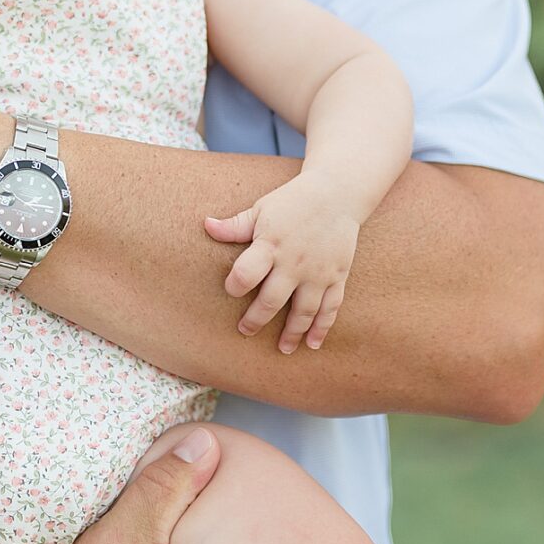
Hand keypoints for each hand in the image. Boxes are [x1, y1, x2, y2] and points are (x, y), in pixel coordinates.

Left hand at [203, 178, 359, 352]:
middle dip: (256, 319)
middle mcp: (294, 262)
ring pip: (304, 311)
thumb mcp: (262, 208)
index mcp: (271, 244)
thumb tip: (206, 225)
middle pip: (272, 300)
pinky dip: (323, 327)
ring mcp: (318, 272)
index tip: (230, 291)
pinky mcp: (337, 276)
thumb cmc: (293, 202)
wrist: (338, 193)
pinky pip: (330, 307)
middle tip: (245, 331)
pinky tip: (313, 343)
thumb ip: (235, 225)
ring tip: (283, 349)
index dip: (235, 285)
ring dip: (292, 333)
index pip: (247, 272)